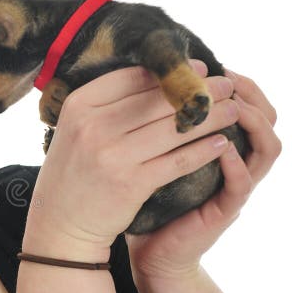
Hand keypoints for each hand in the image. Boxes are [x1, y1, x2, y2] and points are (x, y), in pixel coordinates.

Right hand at [24, 61, 241, 262]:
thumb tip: (158, 77)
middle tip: (226, 85)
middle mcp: (93, 127)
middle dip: (198, 91)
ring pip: (174, 128)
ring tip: (232, 110)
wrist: (61, 223)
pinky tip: (221, 144)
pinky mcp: (131, 183)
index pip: (132, 78)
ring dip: (210, 117)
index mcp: (78, 106)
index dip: (170, 72)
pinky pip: (177, 160)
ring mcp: (112, 155)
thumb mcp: (76, 131)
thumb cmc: (74, 172)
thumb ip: (107, 105)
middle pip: (157, 100)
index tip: (198, 69)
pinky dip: (204, 150)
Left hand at [125, 67, 281, 282]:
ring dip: (252, 122)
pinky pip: (242, 184)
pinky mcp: (224, 211)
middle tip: (227, 75)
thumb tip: (132, 81)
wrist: (147, 251)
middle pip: (265, 118)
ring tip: (231, 105)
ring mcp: (233, 187)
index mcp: (216, 145)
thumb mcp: (149, 154)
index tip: (209, 62)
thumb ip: (151, 124)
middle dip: (249, 92)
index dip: (232, 81)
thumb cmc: (144, 197)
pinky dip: (236, 164)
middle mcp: (233, 162)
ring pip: (266, 147)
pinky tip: (221, 148)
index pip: (243, 103)